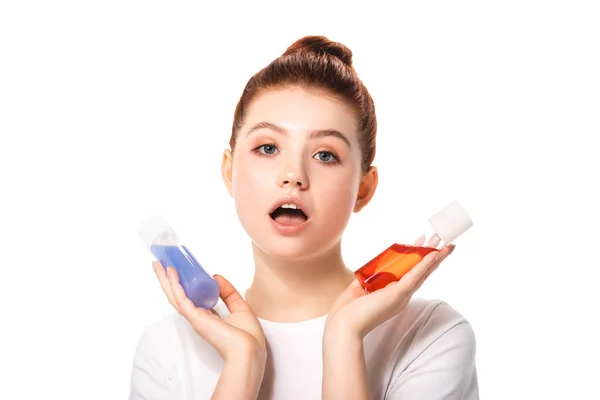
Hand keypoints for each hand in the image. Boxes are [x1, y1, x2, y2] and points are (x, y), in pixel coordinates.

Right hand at [153, 262, 266, 362]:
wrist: (249, 351)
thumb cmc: (248, 337)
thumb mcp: (241, 308)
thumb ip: (229, 293)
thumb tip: (216, 277)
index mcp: (209, 317)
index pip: (193, 299)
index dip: (186, 286)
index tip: (181, 272)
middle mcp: (199, 317)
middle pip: (179, 296)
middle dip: (168, 281)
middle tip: (160, 265)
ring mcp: (196, 318)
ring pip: (174, 296)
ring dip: (165, 280)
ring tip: (158, 265)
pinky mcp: (195, 318)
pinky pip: (181, 298)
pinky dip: (174, 285)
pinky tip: (170, 273)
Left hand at [325, 236, 455, 339]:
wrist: (344, 325)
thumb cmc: (349, 311)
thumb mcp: (360, 289)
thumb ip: (368, 280)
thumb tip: (369, 271)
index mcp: (395, 294)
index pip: (411, 273)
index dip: (419, 258)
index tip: (421, 242)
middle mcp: (402, 295)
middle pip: (422, 272)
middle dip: (433, 255)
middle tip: (442, 240)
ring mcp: (402, 295)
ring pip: (423, 273)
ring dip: (435, 257)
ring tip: (446, 244)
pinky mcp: (397, 294)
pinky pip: (415, 276)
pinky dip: (425, 265)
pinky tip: (434, 255)